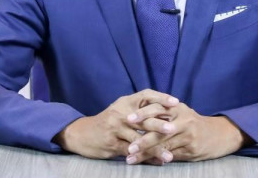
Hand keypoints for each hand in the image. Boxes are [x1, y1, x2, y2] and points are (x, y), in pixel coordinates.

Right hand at [53, 89, 178, 158]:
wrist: (82, 133)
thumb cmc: (108, 122)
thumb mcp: (121, 110)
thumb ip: (140, 111)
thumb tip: (166, 113)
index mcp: (126, 102)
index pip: (146, 95)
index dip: (161, 97)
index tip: (176, 102)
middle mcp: (121, 113)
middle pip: (144, 118)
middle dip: (159, 124)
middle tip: (174, 129)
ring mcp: (115, 129)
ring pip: (139, 139)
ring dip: (155, 148)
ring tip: (169, 156)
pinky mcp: (111, 144)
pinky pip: (131, 151)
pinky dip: (145, 157)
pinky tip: (156, 162)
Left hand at [125, 102, 251, 163]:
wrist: (219, 133)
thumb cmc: (193, 123)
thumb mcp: (180, 113)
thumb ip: (163, 114)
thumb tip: (140, 120)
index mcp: (177, 108)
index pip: (156, 109)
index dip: (142, 114)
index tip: (127, 119)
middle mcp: (183, 119)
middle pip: (158, 129)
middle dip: (142, 139)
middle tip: (128, 147)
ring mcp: (187, 135)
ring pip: (163, 145)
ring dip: (145, 153)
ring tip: (131, 159)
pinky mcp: (191, 148)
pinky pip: (171, 154)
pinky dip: (158, 158)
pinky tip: (147, 162)